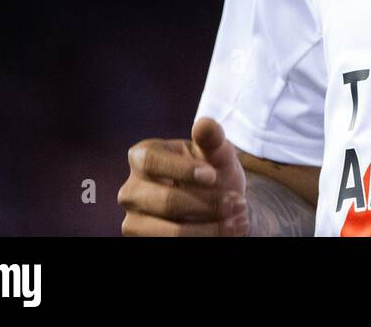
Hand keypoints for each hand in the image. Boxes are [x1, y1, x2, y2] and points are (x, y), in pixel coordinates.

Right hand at [118, 117, 248, 235]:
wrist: (220, 206)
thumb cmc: (214, 172)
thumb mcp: (218, 153)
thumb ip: (212, 139)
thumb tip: (204, 124)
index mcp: (142, 157)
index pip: (152, 161)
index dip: (182, 169)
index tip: (213, 175)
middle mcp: (131, 190)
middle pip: (166, 201)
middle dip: (207, 203)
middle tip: (238, 203)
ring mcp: (134, 221)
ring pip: (171, 232)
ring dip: (211, 229)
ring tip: (239, 221)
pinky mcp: (143, 243)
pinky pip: (173, 247)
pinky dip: (206, 239)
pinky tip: (228, 232)